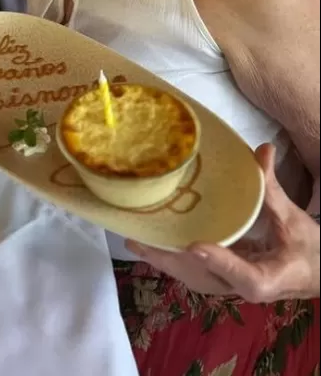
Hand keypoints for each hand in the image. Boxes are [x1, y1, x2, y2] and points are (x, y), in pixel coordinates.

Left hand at [126, 144, 319, 300]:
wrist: (316, 274)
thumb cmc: (308, 250)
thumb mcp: (293, 220)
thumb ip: (273, 188)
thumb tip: (263, 149)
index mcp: (266, 278)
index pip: (242, 275)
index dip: (219, 261)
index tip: (195, 244)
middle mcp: (244, 288)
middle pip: (203, 277)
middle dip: (169, 260)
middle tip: (138, 240)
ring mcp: (231, 286)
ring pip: (193, 277)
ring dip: (164, 261)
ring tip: (135, 241)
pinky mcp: (224, 280)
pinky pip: (194, 273)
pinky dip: (172, 260)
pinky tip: (153, 245)